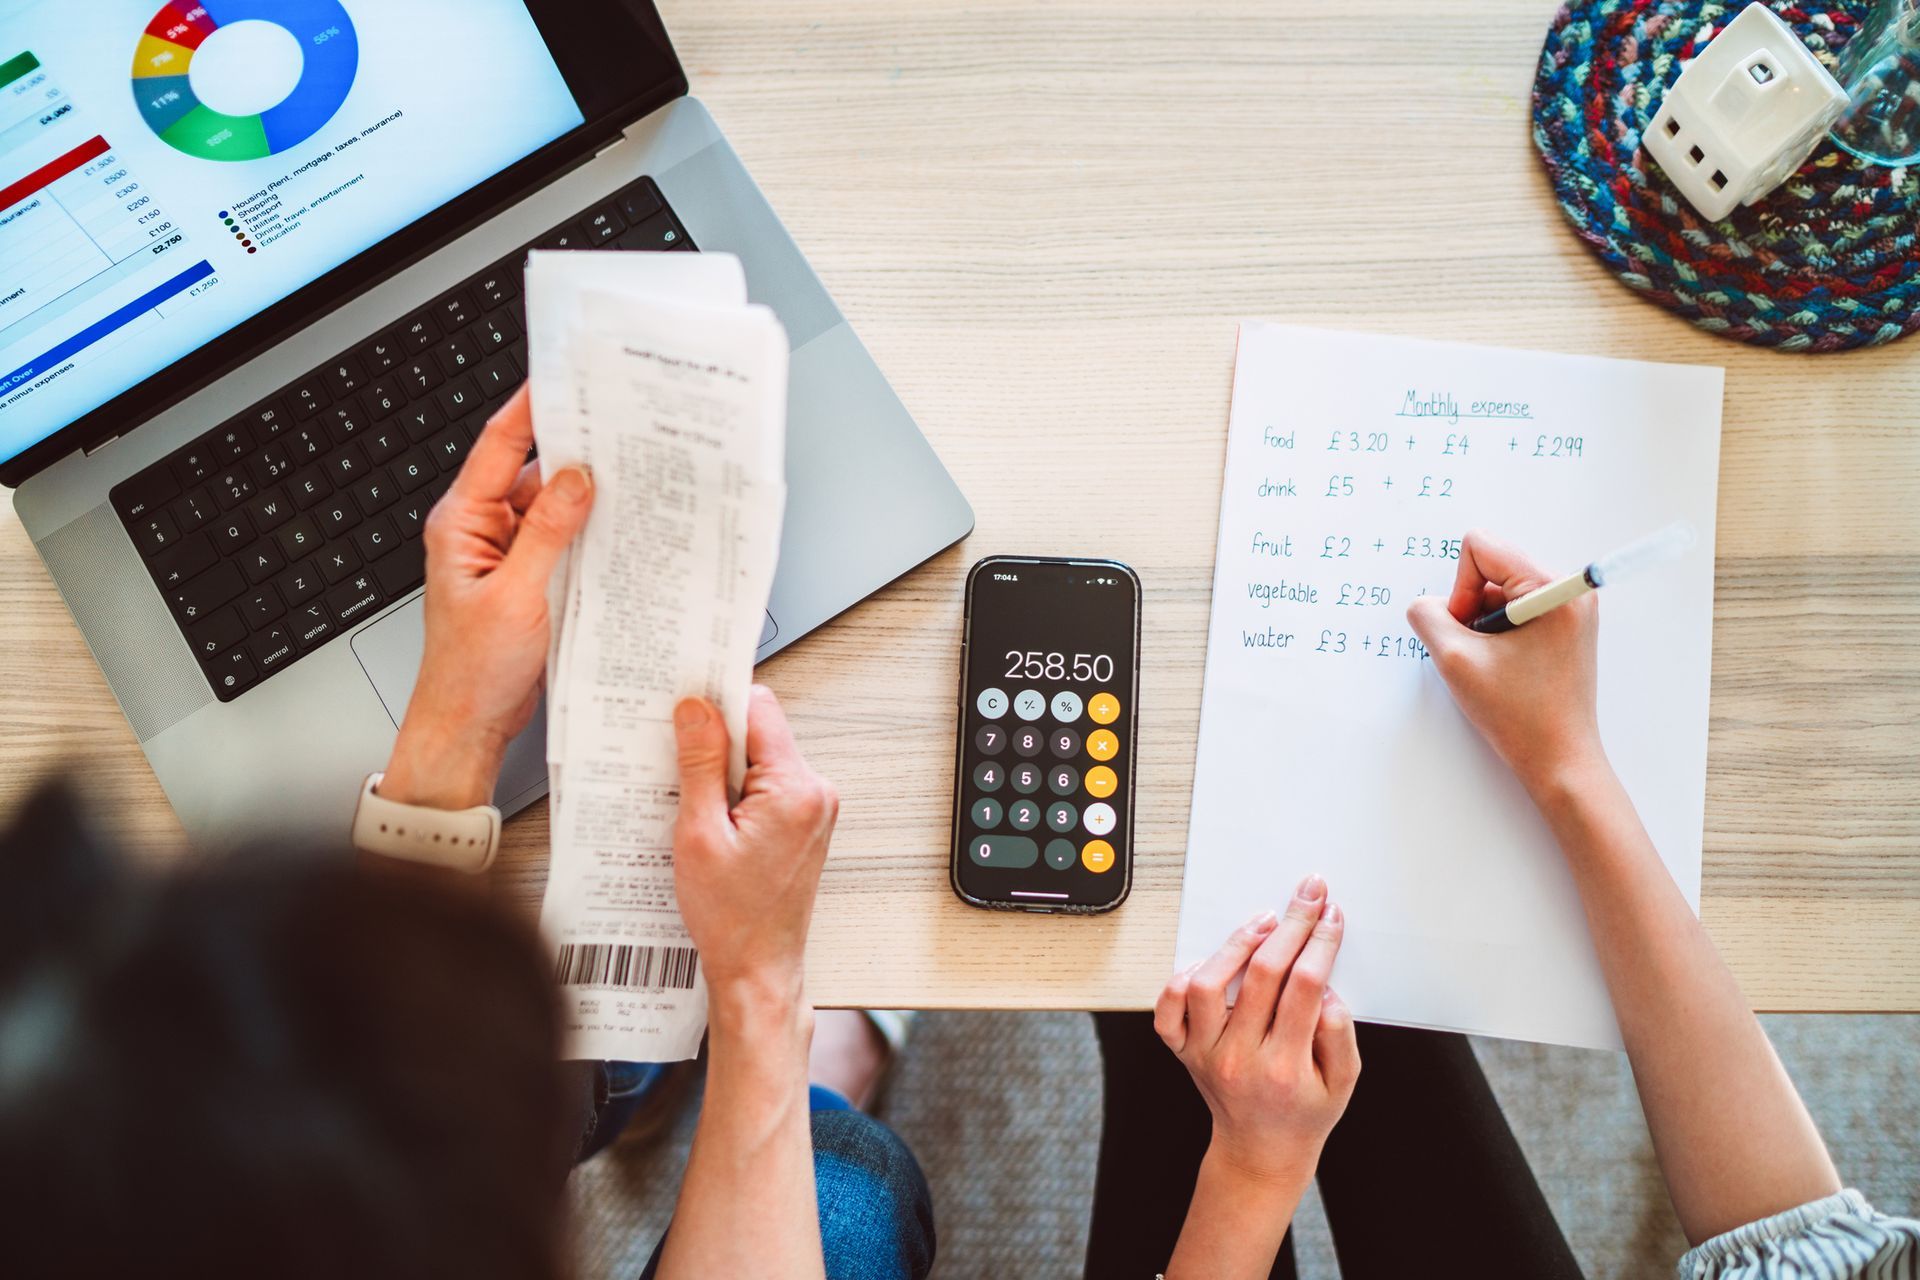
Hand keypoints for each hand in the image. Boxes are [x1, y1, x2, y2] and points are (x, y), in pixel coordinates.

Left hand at [381, 386, 592, 809]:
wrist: (467, 723)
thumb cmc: (474, 670)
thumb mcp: (518, 596)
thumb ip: (548, 532)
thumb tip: (575, 478)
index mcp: (461, 522)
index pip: (498, 445)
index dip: (531, 407)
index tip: (562, 375)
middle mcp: (481, 529)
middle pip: (530, 469)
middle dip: (572, 448)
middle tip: (616, 423)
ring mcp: (505, 553)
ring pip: (550, 505)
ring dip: (584, 495)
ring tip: (628, 476)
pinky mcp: (527, 577)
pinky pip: (560, 539)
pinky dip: (586, 532)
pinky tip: (615, 529)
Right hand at [672, 687, 837, 1011]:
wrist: (758, 967)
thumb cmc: (732, 917)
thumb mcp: (700, 834)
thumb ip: (700, 765)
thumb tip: (696, 709)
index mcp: (795, 789)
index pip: (758, 708)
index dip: (717, 702)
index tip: (684, 705)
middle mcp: (815, 792)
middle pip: (760, 731)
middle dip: (716, 742)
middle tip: (676, 765)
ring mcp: (814, 807)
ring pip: (761, 757)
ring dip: (724, 770)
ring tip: (694, 806)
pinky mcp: (805, 821)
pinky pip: (767, 784)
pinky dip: (736, 791)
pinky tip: (710, 819)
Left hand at [1157, 874, 1359, 1186]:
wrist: (1259, 1152)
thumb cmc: (1305, 1112)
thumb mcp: (1343, 1082)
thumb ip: (1339, 1034)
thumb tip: (1326, 987)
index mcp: (1285, 1067)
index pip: (1305, 988)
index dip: (1320, 943)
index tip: (1330, 915)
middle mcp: (1239, 1058)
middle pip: (1263, 974)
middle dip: (1292, 925)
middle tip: (1307, 895)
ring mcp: (1205, 1053)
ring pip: (1208, 984)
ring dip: (1236, 945)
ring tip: (1263, 922)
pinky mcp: (1183, 1049)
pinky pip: (1167, 1009)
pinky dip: (1181, 979)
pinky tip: (1209, 961)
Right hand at [1405, 529, 1604, 796]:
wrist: (1559, 760)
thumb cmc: (1518, 715)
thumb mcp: (1455, 660)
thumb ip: (1428, 617)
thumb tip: (1427, 604)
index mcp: (1552, 588)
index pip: (1481, 547)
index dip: (1458, 589)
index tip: (1469, 632)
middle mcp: (1568, 590)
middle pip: (1491, 568)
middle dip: (1471, 608)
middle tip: (1480, 653)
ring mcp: (1569, 609)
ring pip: (1499, 591)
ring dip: (1483, 625)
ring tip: (1493, 664)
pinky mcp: (1563, 627)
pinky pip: (1514, 610)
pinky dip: (1497, 634)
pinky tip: (1504, 667)